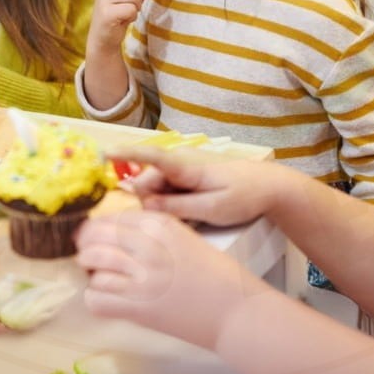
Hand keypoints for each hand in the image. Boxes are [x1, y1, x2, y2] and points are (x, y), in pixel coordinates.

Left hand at [76, 208, 267, 350]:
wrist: (235, 311)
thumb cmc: (216, 273)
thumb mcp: (185, 237)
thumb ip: (154, 231)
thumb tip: (120, 233)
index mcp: (161, 224)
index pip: (114, 217)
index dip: (100, 226)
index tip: (96, 234)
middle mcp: (147, 246)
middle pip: (96, 236)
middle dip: (87, 244)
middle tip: (88, 252)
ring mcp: (140, 278)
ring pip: (92, 264)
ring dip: (90, 270)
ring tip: (99, 274)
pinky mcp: (138, 309)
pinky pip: (96, 298)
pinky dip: (94, 297)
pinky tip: (105, 296)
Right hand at [106, 148, 291, 226]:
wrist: (270, 186)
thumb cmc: (244, 196)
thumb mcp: (213, 209)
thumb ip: (179, 208)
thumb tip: (146, 206)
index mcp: (186, 168)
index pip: (151, 157)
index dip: (126, 154)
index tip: (104, 152)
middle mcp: (181, 164)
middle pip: (148, 184)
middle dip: (150, 204)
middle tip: (179, 221)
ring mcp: (184, 172)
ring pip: (157, 192)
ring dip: (164, 208)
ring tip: (194, 218)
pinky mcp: (188, 180)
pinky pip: (169, 194)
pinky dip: (173, 206)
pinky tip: (193, 216)